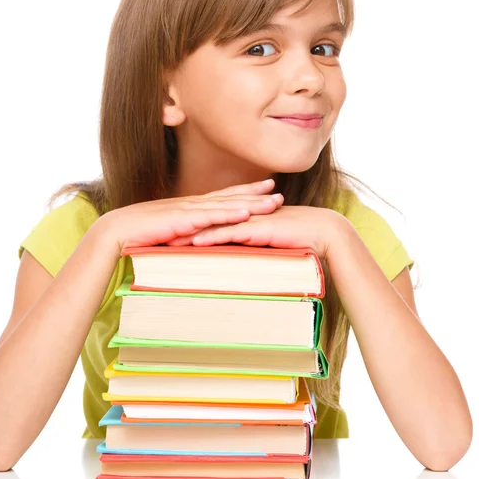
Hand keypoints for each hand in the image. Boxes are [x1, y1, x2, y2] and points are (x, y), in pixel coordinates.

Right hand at [99, 178, 283, 254]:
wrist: (116, 233)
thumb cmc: (139, 235)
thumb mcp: (168, 233)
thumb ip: (185, 234)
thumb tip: (198, 241)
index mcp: (189, 207)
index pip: (221, 197)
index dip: (244, 192)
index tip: (264, 188)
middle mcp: (191, 204)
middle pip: (229, 197)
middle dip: (255, 193)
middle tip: (278, 190)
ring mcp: (187, 210)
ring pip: (225, 205)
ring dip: (250, 203)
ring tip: (272, 202)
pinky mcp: (181, 220)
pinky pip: (209, 217)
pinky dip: (228, 214)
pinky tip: (245, 213)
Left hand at [167, 204, 348, 260]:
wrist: (324, 233)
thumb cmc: (300, 241)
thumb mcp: (269, 245)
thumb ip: (253, 248)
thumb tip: (241, 262)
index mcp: (243, 218)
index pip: (210, 222)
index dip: (188, 227)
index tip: (167, 234)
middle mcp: (242, 215)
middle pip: (204, 220)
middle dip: (179, 227)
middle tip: (155, 234)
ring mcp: (248, 220)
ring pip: (211, 225)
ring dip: (188, 232)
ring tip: (164, 239)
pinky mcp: (256, 228)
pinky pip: (228, 233)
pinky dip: (209, 238)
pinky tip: (192, 243)